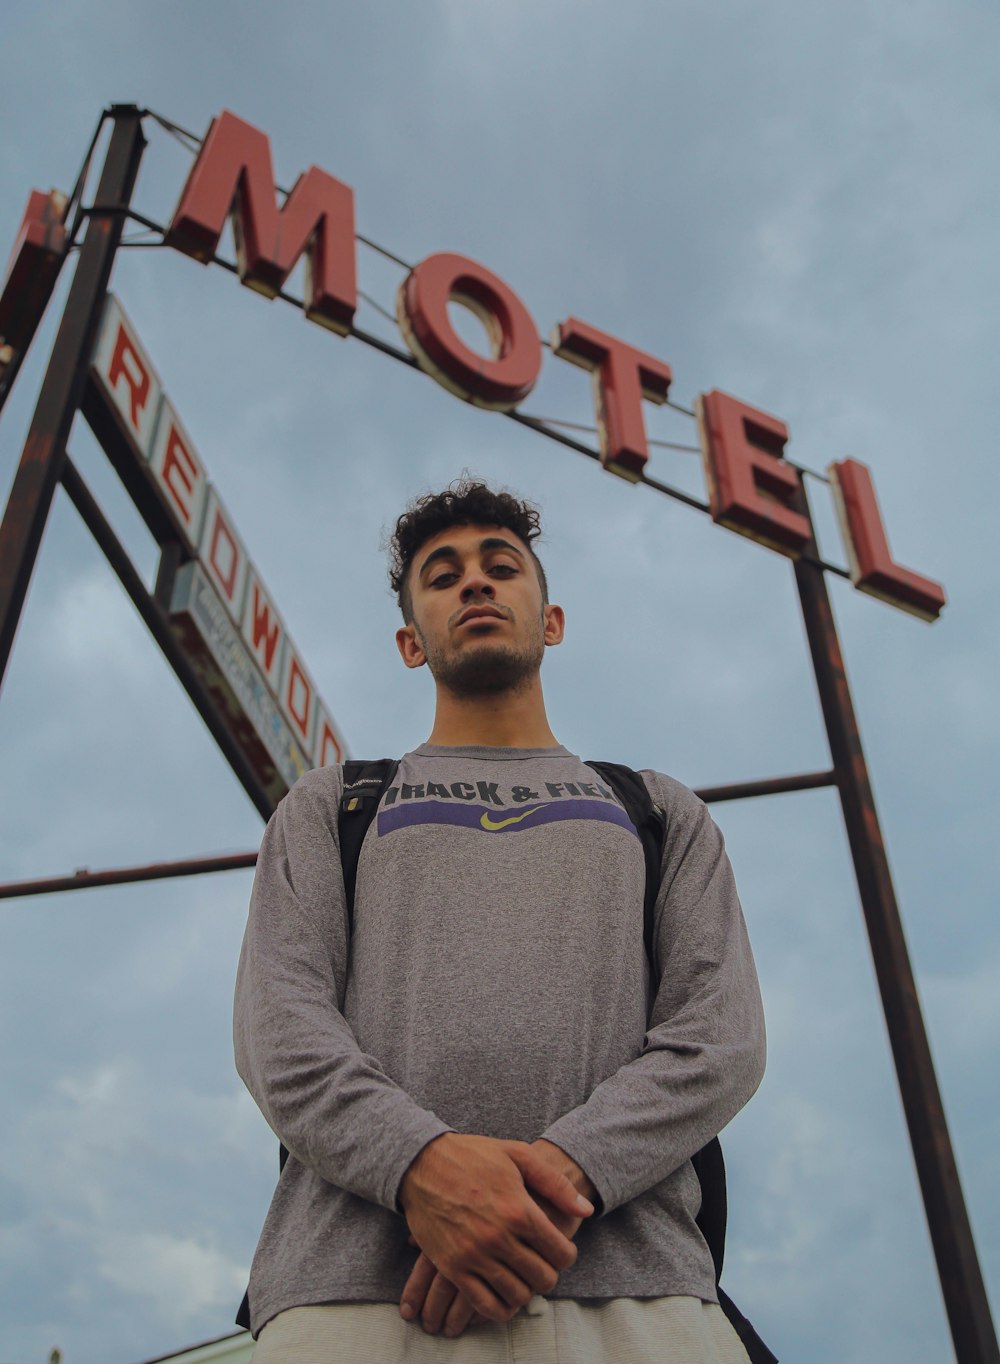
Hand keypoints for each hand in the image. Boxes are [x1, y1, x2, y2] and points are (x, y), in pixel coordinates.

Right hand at [398, 1133, 592, 1327]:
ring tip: (524, 1278)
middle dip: (549, 1275)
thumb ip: (555, 1185)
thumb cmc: (473, 1156)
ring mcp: (474, 1255)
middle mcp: (498, 1236)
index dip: (566, 1255)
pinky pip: (485, 1305)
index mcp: (518, 1209)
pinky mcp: (453, 1268)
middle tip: (543, 1266)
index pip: (560, 1252)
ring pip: (516, 1295)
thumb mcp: (518, 1155)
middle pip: (541, 1278)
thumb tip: (586, 1210)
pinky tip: (505, 1296)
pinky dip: (501, 1309)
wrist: (422, 1164)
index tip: (561, 1251)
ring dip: (526, 1292)